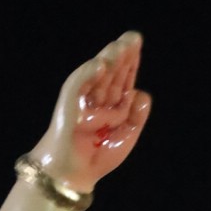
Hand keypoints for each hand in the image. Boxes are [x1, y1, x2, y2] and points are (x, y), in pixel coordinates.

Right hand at [34, 32, 151, 193]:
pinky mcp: (69, 103)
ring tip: (121, 47)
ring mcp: (82, 98)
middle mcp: (96, 97)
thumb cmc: (98, 156)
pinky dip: (87, 75)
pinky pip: (78, 85)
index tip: (137, 45)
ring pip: (96, 75)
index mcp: (110, 103)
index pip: (122, 78)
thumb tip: (142, 91)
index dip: (131, 62)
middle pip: (111, 71)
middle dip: (122, 54)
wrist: (75, 173)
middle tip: (133, 37)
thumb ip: (136, 116)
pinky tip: (100, 65)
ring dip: (108, 59)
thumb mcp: (126, 135)